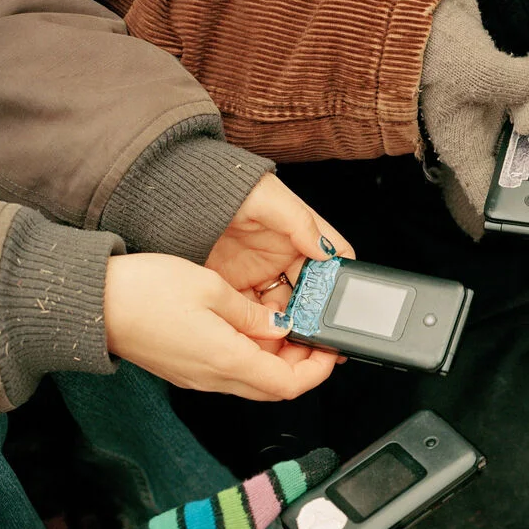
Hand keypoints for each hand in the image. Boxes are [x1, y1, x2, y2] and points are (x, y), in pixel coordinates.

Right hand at [104, 253, 336, 399]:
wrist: (91, 303)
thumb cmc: (142, 292)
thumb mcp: (211, 289)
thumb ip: (251, 314)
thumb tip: (278, 327)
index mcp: (226, 360)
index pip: (289, 385)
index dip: (316, 371)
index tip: (328, 350)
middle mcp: (213, 378)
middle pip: (273, 387)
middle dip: (302, 366)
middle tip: (314, 337)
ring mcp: (197, 377)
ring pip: (252, 379)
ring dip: (276, 360)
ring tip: (286, 325)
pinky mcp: (185, 368)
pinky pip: (229, 371)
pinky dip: (251, 356)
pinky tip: (252, 328)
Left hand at [207, 172, 351, 360]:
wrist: (185, 196)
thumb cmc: (231, 189)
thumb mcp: (270, 199)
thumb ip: (301, 223)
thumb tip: (327, 250)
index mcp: (300, 236)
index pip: (332, 261)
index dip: (340, 282)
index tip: (342, 302)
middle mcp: (284, 258)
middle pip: (310, 294)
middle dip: (314, 313)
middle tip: (315, 331)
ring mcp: (260, 275)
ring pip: (283, 309)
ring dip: (287, 325)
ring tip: (289, 339)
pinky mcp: (235, 287)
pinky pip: (252, 314)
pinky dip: (259, 328)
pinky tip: (263, 336)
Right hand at [420, 0, 528, 237]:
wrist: (420, 15)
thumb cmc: (433, 53)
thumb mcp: (478, 74)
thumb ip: (520, 87)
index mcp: (464, 146)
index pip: (489, 189)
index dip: (514, 205)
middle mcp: (477, 133)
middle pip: (519, 154)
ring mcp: (487, 107)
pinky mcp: (494, 81)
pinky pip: (526, 82)